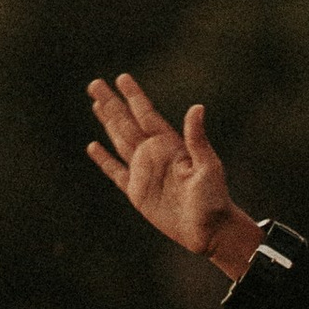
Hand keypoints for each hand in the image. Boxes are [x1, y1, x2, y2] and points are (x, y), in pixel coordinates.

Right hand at [85, 73, 261, 275]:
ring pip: (119, 141)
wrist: (209, 230)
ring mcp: (144, 172)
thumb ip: (198, 139)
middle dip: (111, 103)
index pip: (146, 115)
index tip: (121, 78)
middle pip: (126, 123)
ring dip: (107, 123)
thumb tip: (197, 107)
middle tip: (95, 83)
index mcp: (170, 145)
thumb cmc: (214, 198)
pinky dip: (104, 160)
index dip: (133, 96)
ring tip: (96, 104)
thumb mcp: (208, 166)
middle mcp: (154, 154)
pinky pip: (115, 172)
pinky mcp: (137, 192)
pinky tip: (94, 146)